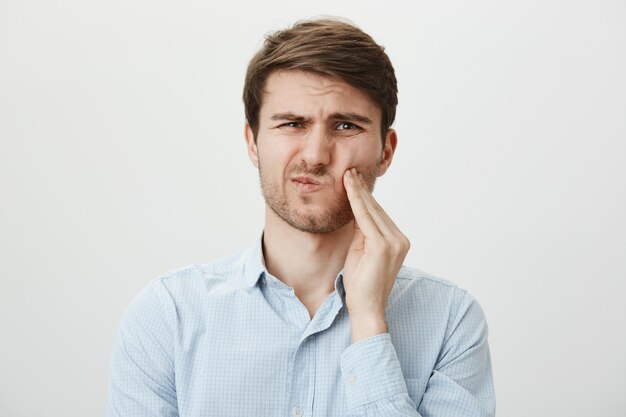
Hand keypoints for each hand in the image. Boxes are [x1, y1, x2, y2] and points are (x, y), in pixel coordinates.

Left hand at [342, 168, 409, 342]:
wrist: (366, 308)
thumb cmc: (361, 284)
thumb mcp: (361, 251)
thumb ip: (362, 232)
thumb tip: (355, 212)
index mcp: (398, 241)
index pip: (379, 214)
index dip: (366, 197)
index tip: (354, 180)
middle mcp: (400, 239)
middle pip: (377, 209)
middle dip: (362, 190)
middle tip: (350, 171)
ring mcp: (394, 242)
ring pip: (372, 211)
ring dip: (358, 192)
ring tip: (348, 175)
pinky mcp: (382, 246)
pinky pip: (365, 218)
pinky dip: (356, 202)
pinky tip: (348, 190)